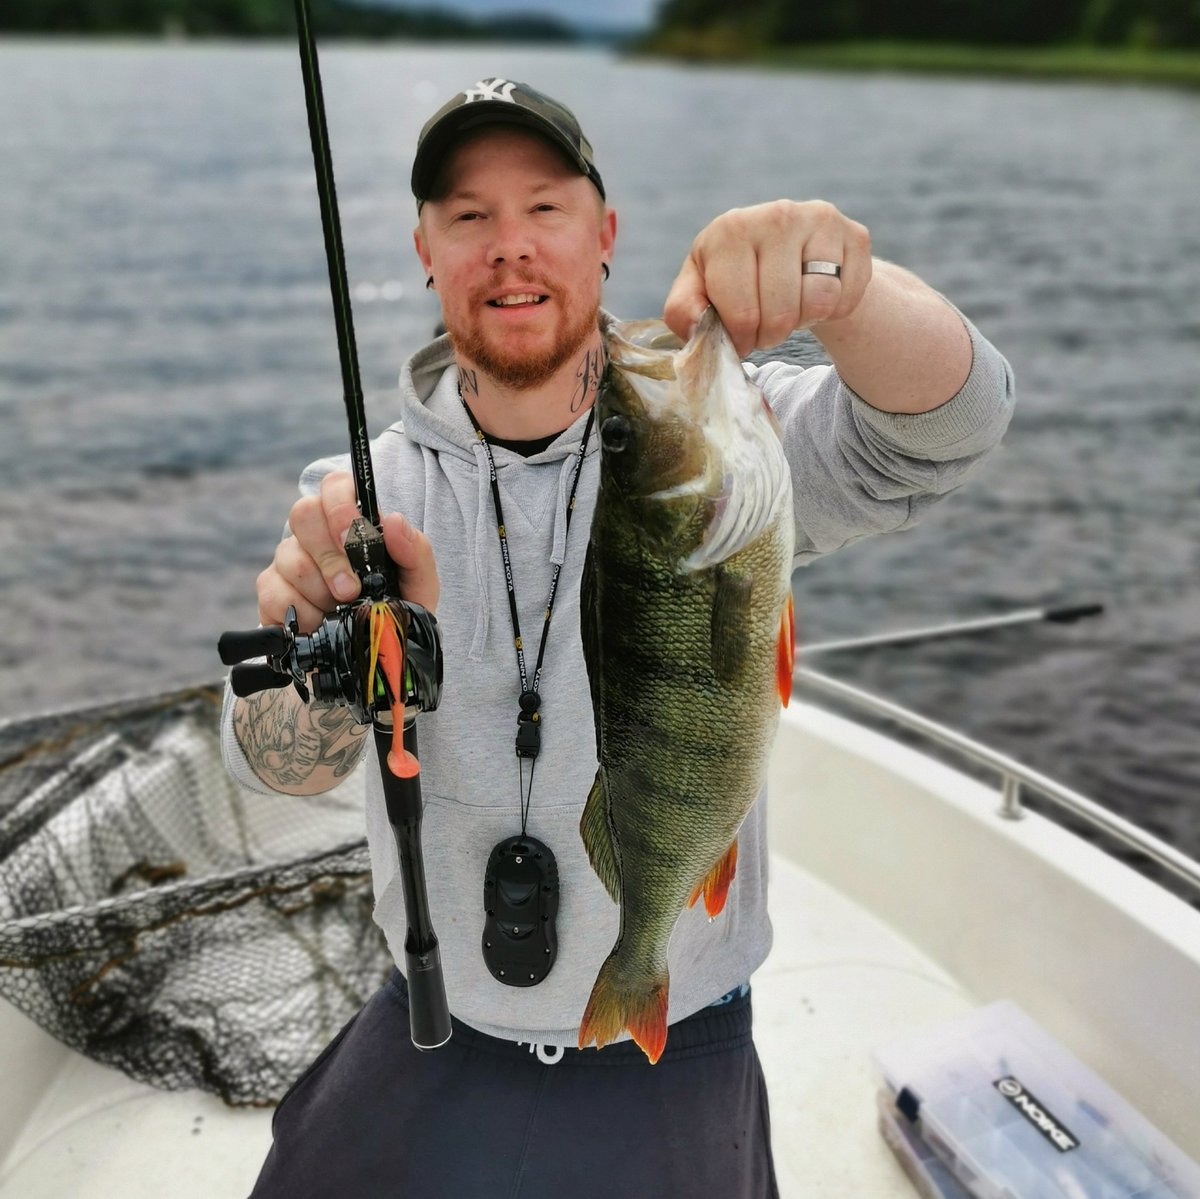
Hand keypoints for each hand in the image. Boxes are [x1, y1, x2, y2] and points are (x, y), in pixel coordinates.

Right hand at [256, 471, 439, 630]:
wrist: (375, 653)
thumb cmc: (397, 608)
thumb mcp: (419, 583)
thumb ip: (415, 550)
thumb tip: (393, 520)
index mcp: (351, 522)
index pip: (334, 486)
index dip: (340, 507)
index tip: (354, 538)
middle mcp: (315, 535)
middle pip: (303, 514)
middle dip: (330, 557)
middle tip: (350, 589)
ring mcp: (288, 562)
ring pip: (289, 559)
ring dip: (320, 592)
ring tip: (340, 611)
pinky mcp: (272, 593)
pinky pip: (273, 593)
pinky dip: (300, 613)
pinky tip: (318, 624)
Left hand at [663, 200, 871, 356]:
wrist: (788, 252)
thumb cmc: (735, 278)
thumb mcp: (699, 290)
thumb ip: (683, 310)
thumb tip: (695, 327)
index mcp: (729, 231)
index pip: (741, 314)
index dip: (742, 339)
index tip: (740, 335)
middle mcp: (775, 215)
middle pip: (781, 313)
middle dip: (772, 335)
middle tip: (766, 326)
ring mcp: (818, 220)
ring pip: (818, 302)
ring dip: (804, 321)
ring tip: (790, 308)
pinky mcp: (854, 235)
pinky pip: (848, 297)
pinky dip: (835, 311)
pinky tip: (817, 295)